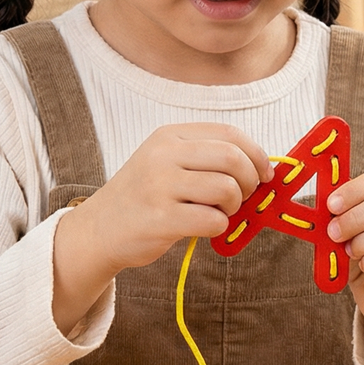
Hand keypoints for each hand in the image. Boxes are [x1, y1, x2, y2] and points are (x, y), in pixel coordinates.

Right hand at [51, 123, 270, 333]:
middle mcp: (163, 156)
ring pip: (226, 188)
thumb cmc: (144, 197)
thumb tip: (263, 169)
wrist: (98, 230)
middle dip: (250, 181)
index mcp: (169, 137)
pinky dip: (220, 227)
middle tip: (244, 197)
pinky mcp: (161, 219)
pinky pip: (214, 220)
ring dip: (234, 206)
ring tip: (220, 213)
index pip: (230, 134)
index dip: (257, 154)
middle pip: (232, 158)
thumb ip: (207, 160)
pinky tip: (205, 227)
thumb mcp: (167, 163)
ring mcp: (160, 186)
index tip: (265, 173)